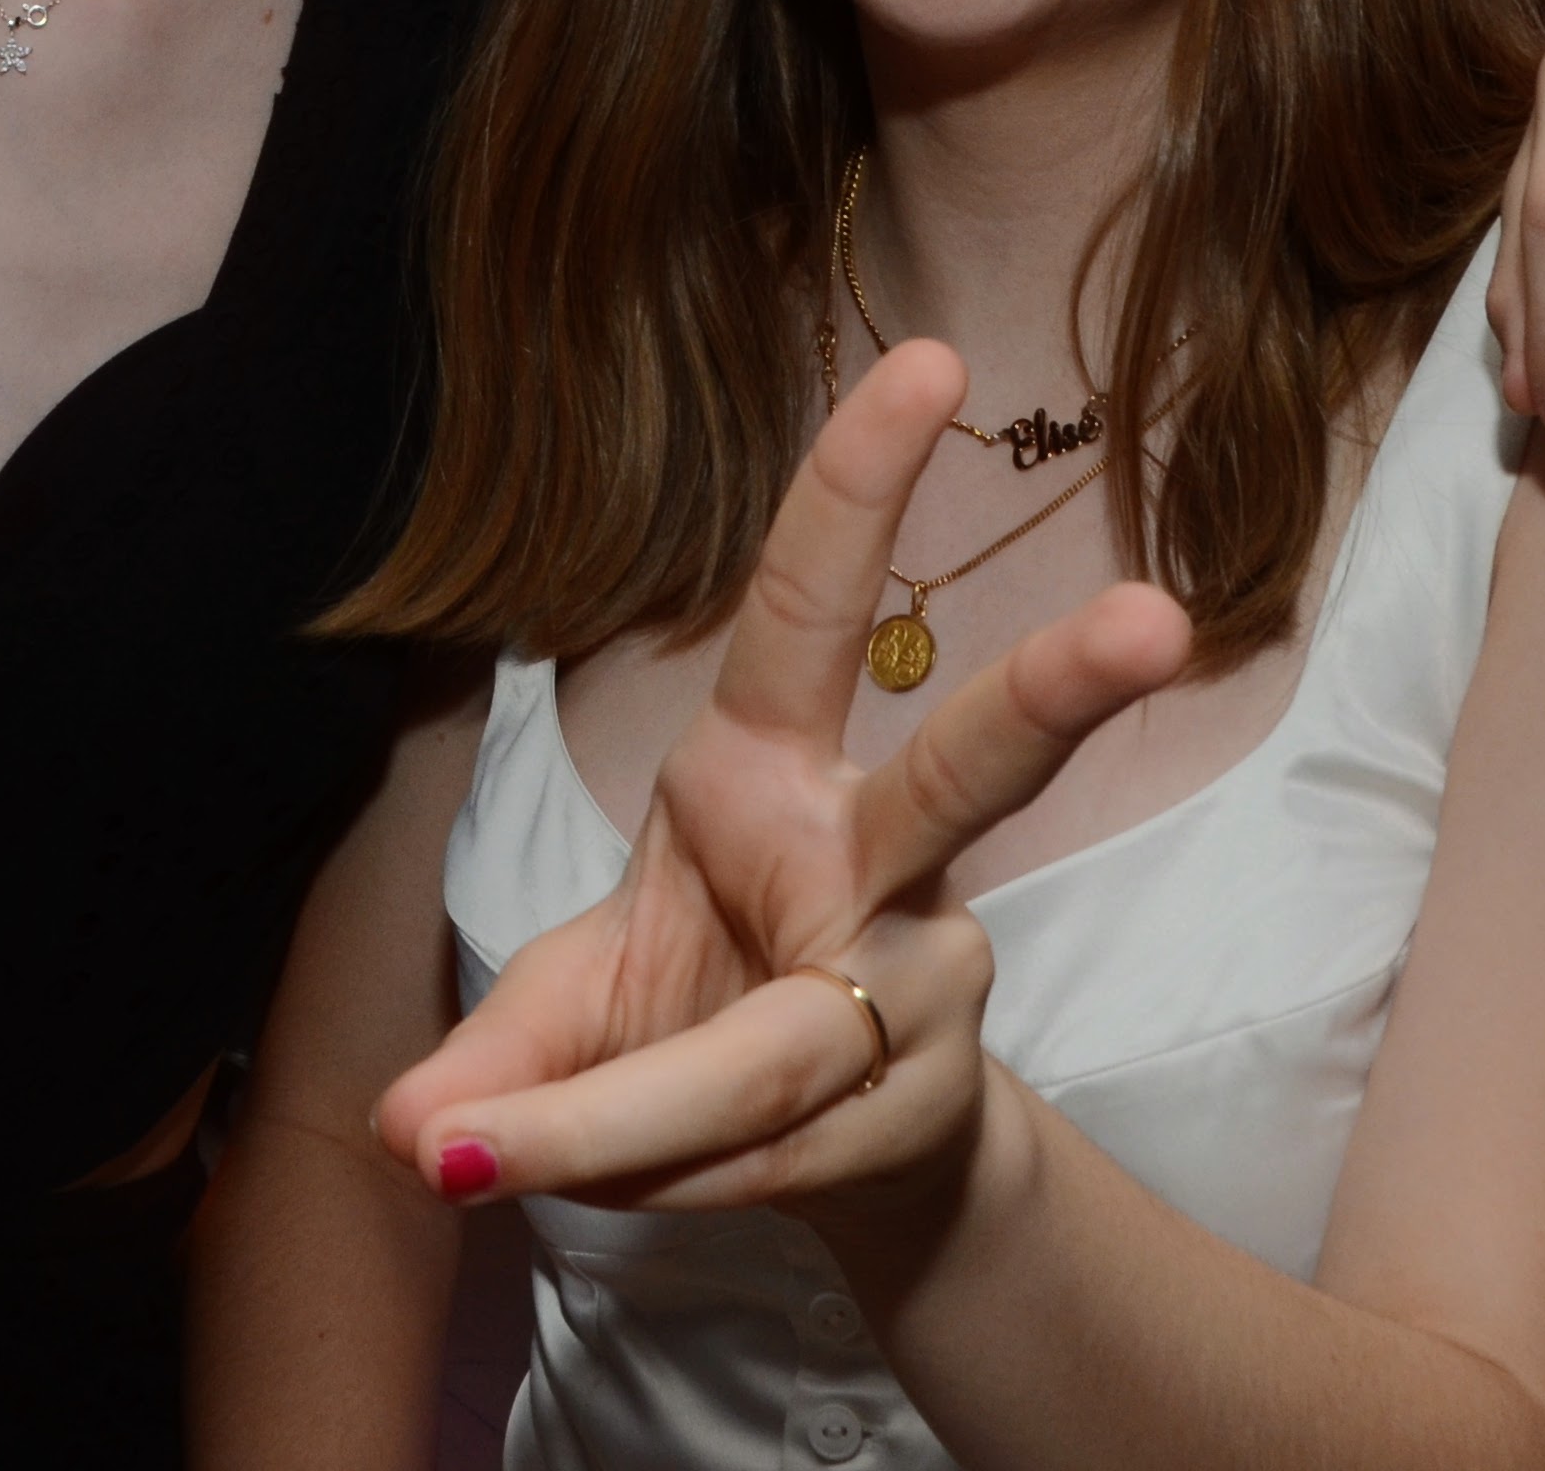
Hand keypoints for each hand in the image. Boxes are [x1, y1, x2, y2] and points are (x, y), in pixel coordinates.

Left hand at [375, 345, 1188, 1217]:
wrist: (850, 1165)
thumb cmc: (702, 1019)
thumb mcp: (577, 1009)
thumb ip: (496, 1053)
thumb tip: (393, 1127)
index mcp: (771, 769)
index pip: (812, 605)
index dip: (857, 484)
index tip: (929, 358)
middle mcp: (876, 859)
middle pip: (972, 771)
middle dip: (1058, 697)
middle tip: (1151, 620)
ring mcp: (921, 988)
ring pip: (781, 1047)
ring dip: (638, 1108)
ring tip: (487, 1145)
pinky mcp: (920, 1109)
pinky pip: (741, 1154)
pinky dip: (639, 1180)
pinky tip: (611, 1187)